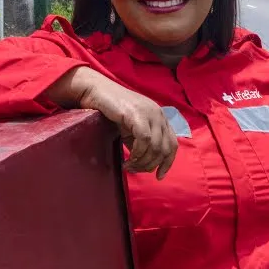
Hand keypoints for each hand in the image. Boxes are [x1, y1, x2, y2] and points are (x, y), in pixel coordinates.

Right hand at [52, 67, 177, 178]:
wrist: (96, 91)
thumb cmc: (112, 111)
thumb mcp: (131, 130)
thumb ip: (142, 144)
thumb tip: (145, 163)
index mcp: (160, 118)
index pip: (173, 144)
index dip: (167, 163)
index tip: (159, 176)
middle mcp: (159, 115)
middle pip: (165, 149)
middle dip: (150, 165)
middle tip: (134, 170)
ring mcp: (150, 113)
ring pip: (156, 146)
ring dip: (142, 162)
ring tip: (129, 166)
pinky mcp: (137, 113)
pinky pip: (144, 139)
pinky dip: (137, 153)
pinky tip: (127, 159)